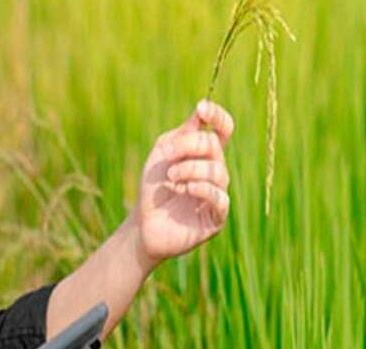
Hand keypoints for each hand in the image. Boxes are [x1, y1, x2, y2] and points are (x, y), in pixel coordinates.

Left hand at [133, 100, 234, 268]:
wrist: (143, 223)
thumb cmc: (153, 188)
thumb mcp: (162, 155)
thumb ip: (182, 134)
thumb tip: (201, 109)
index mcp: (205, 155)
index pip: (223, 130)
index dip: (218, 116)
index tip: (201, 108)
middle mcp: (216, 172)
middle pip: (214, 146)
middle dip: (189, 146)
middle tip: (167, 156)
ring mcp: (217, 195)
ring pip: (218, 171)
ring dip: (191, 169)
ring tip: (171, 178)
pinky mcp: (215, 218)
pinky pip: (219, 198)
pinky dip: (203, 189)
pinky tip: (187, 188)